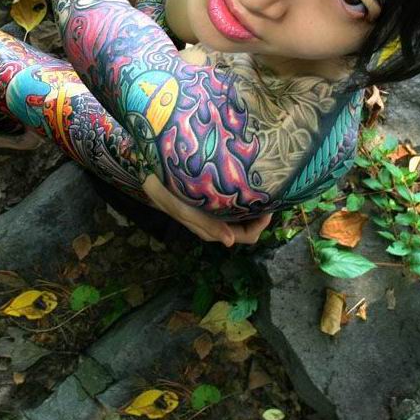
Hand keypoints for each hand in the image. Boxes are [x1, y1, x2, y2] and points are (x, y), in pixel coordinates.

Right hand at [142, 174, 272, 245]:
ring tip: (262, 187)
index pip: (248, 236)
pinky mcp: (212, 203)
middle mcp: (217, 225)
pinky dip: (244, 198)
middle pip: (249, 228)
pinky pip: (235, 205)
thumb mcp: (183, 209)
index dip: (262, 224)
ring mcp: (215, 214)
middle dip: (262, 215)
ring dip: (254, 206)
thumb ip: (206, 225)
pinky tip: (246, 183)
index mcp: (212, 231)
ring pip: (243, 216)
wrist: (149, 177)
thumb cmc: (165, 192)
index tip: (270, 204)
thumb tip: (230, 242)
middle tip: (271, 192)